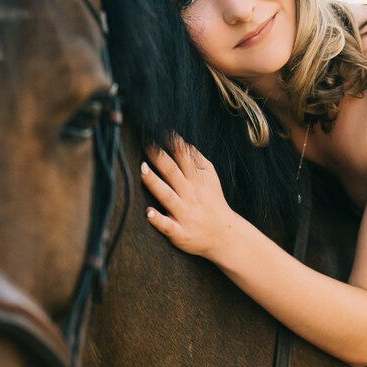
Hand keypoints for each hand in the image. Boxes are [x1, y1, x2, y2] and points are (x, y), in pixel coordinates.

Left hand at [141, 136, 234, 260]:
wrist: (224, 235)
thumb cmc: (214, 203)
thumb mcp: (212, 178)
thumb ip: (198, 160)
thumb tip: (183, 142)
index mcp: (196, 180)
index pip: (183, 157)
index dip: (172, 143)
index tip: (159, 130)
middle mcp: (189, 195)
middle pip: (172, 172)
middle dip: (159, 157)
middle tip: (145, 144)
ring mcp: (184, 213)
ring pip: (166, 195)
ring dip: (154, 182)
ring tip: (142, 169)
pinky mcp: (180, 232)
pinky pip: (167, 226)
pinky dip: (158, 219)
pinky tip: (148, 212)